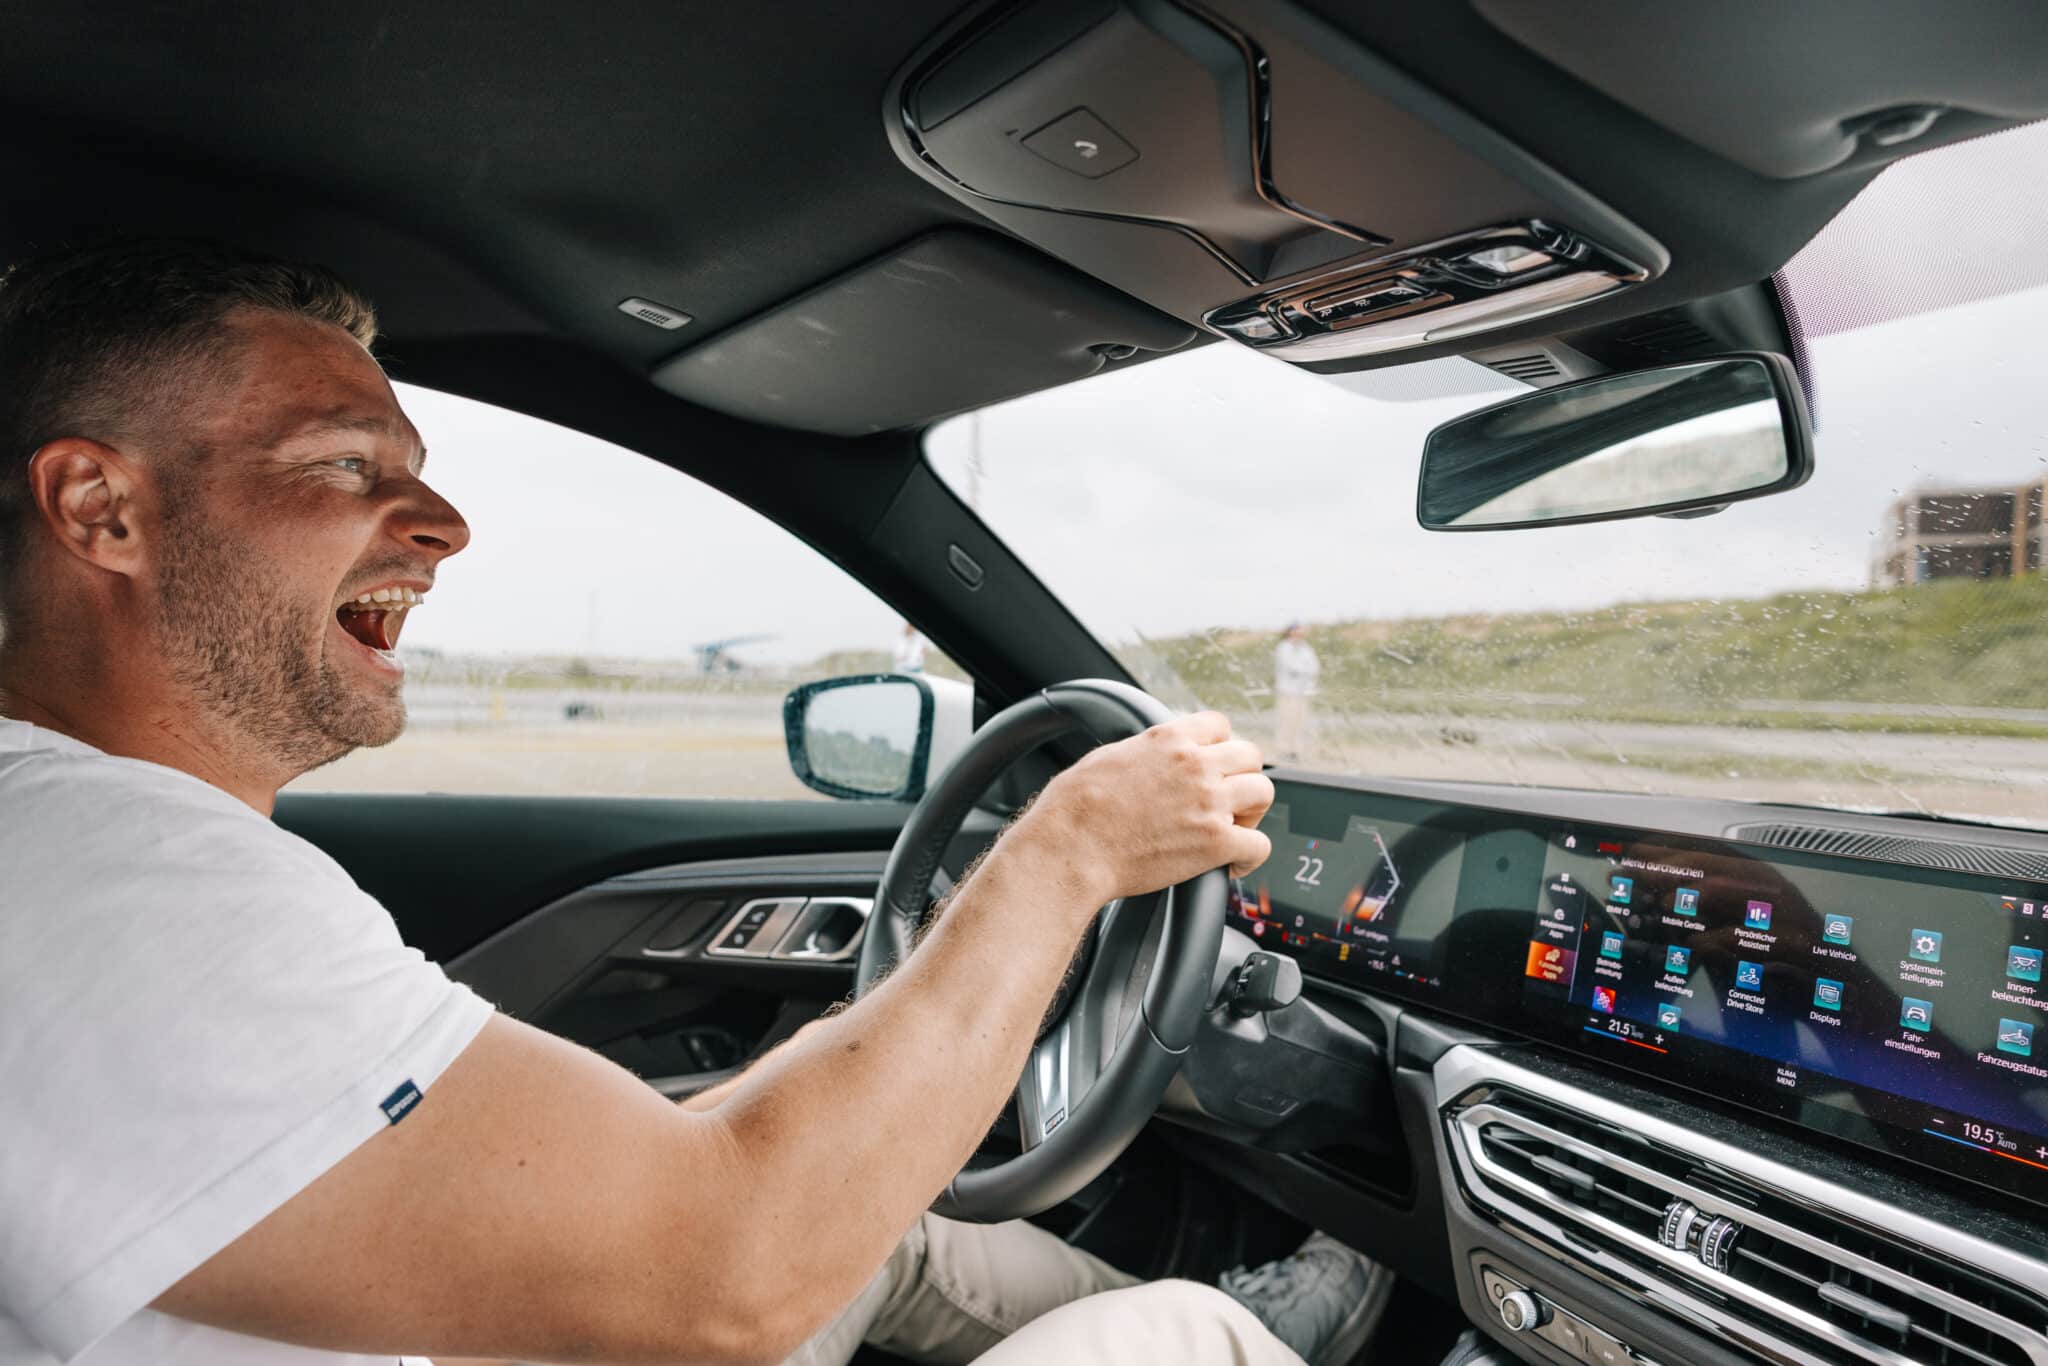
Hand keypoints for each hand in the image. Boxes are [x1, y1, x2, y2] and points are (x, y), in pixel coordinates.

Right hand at [1018, 710, 1273, 906]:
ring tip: (1232, 829)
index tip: (1212, 767)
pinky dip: (1250, 856)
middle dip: (1241, 777)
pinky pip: (1259, 844)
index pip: (1220, 725)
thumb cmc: (1075, 808)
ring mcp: (1210, 801)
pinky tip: (1232, 864)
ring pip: (1263, 793)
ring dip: (1251, 812)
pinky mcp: (1216, 842)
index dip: (1219, 747)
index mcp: (1169, 738)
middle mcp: (1195, 763)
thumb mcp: (1109, 756)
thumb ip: (1144, 751)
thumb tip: (1151, 757)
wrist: (1070, 847)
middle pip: (1250, 756)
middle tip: (1225, 801)